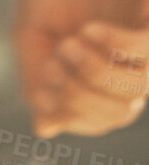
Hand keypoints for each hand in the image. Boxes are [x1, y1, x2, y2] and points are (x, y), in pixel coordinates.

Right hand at [18, 0, 148, 136]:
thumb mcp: (32, 40)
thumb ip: (36, 83)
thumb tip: (47, 129)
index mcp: (105, 75)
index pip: (98, 121)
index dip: (67, 113)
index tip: (39, 82)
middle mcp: (134, 63)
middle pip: (118, 115)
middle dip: (76, 98)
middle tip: (52, 62)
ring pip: (134, 90)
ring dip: (91, 72)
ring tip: (69, 42)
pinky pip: (145, 53)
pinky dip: (112, 47)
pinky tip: (91, 29)